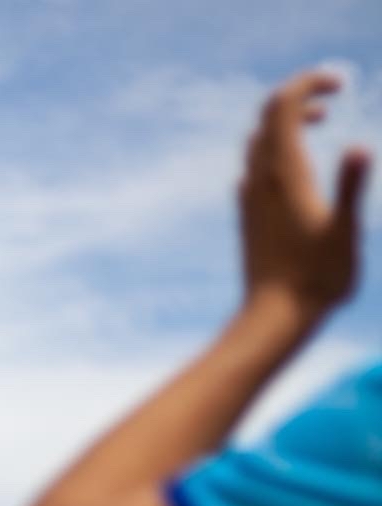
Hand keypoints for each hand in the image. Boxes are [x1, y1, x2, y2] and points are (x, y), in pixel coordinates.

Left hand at [242, 70, 369, 319]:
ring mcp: (250, 198)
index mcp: (284, 173)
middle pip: (269, 115)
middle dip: (300, 95)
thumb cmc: (315, 280)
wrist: (273, 320)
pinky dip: (275, 148)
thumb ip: (350, 186)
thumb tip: (361, 147)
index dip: (310, 81)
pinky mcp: (248, 216)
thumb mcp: (343, 232)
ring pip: (259, 139)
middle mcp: (260, 180)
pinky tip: (295, 165)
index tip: (342, 81)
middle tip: (332, 97)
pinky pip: (254, 166)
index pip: (284, 104)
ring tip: (320, 121)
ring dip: (287, 121)